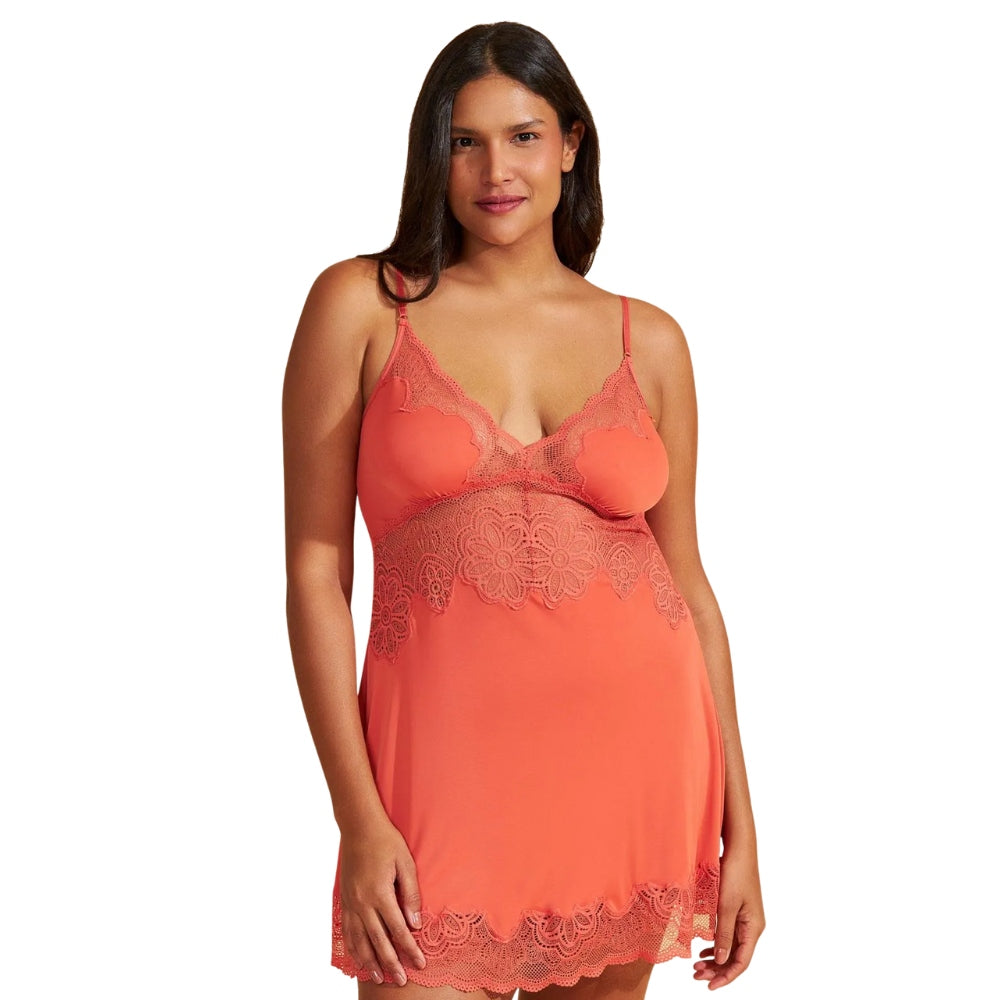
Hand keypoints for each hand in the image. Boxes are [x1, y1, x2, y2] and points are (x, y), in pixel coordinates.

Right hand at [338, 818, 426, 985]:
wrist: (358, 825)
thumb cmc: (386, 841)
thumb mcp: (405, 862)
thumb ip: (411, 893)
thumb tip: (415, 922)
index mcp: (380, 893)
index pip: (398, 929)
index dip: (410, 949)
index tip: (420, 963)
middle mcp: (362, 902)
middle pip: (378, 941)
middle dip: (391, 963)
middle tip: (401, 980)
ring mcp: (351, 902)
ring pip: (359, 940)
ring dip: (369, 960)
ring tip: (378, 977)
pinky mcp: (344, 899)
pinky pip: (347, 930)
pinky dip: (352, 946)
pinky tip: (358, 956)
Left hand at [693, 847, 764, 989]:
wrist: (739, 849)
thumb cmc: (735, 874)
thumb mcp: (726, 905)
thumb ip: (723, 933)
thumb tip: (720, 960)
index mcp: (753, 928)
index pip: (741, 962)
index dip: (726, 977)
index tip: (709, 986)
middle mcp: (752, 927)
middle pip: (735, 957)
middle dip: (717, 970)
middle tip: (696, 975)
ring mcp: (745, 919)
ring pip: (731, 947)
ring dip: (715, 959)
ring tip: (696, 967)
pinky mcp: (737, 910)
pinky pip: (728, 935)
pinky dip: (716, 945)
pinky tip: (704, 950)